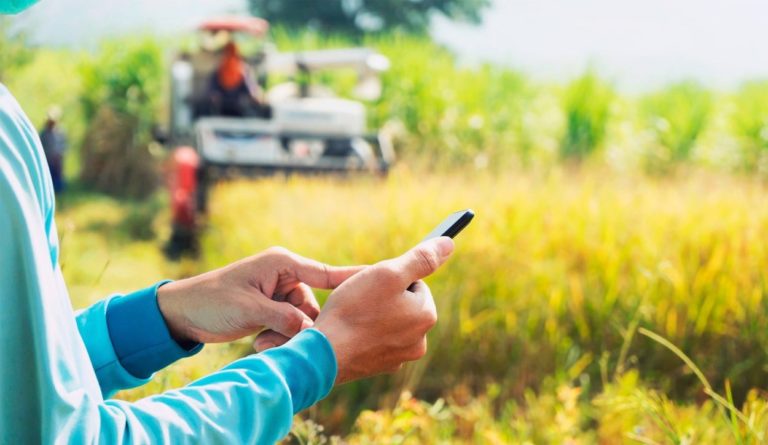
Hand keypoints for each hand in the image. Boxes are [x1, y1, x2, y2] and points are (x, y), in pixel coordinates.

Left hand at [157, 247, 362, 344]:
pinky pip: (291, 326)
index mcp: (283, 263)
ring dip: (290, 334)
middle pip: (316, 304)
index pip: (327, 272)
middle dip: (305, 324)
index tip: (379, 282)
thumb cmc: (212, 301)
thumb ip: (284, 318)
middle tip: (283, 336)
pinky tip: (260, 340)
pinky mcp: (273, 309)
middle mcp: (285, 276)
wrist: (182, 313)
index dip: (353, 280)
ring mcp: (279, 293)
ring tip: (262, 339)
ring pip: (304, 319)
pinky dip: (281, 336)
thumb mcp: (249, 309)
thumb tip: (312, 332)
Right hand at [313, 237, 454, 383]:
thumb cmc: (354, 310)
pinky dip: (364, 333)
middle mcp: (419, 342)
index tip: (372, 285)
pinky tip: (348, 332)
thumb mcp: (389, 273)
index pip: (415, 283)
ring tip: (352, 317)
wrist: (324, 355)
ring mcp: (399, 357)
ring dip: (373, 315)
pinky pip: (375, 340)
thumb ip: (421, 259)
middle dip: (384, 298)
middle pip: (403, 304)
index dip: (391, 279)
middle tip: (360, 300)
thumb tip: (448, 244)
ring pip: (388, 322)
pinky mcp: (379, 367)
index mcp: (426, 317)